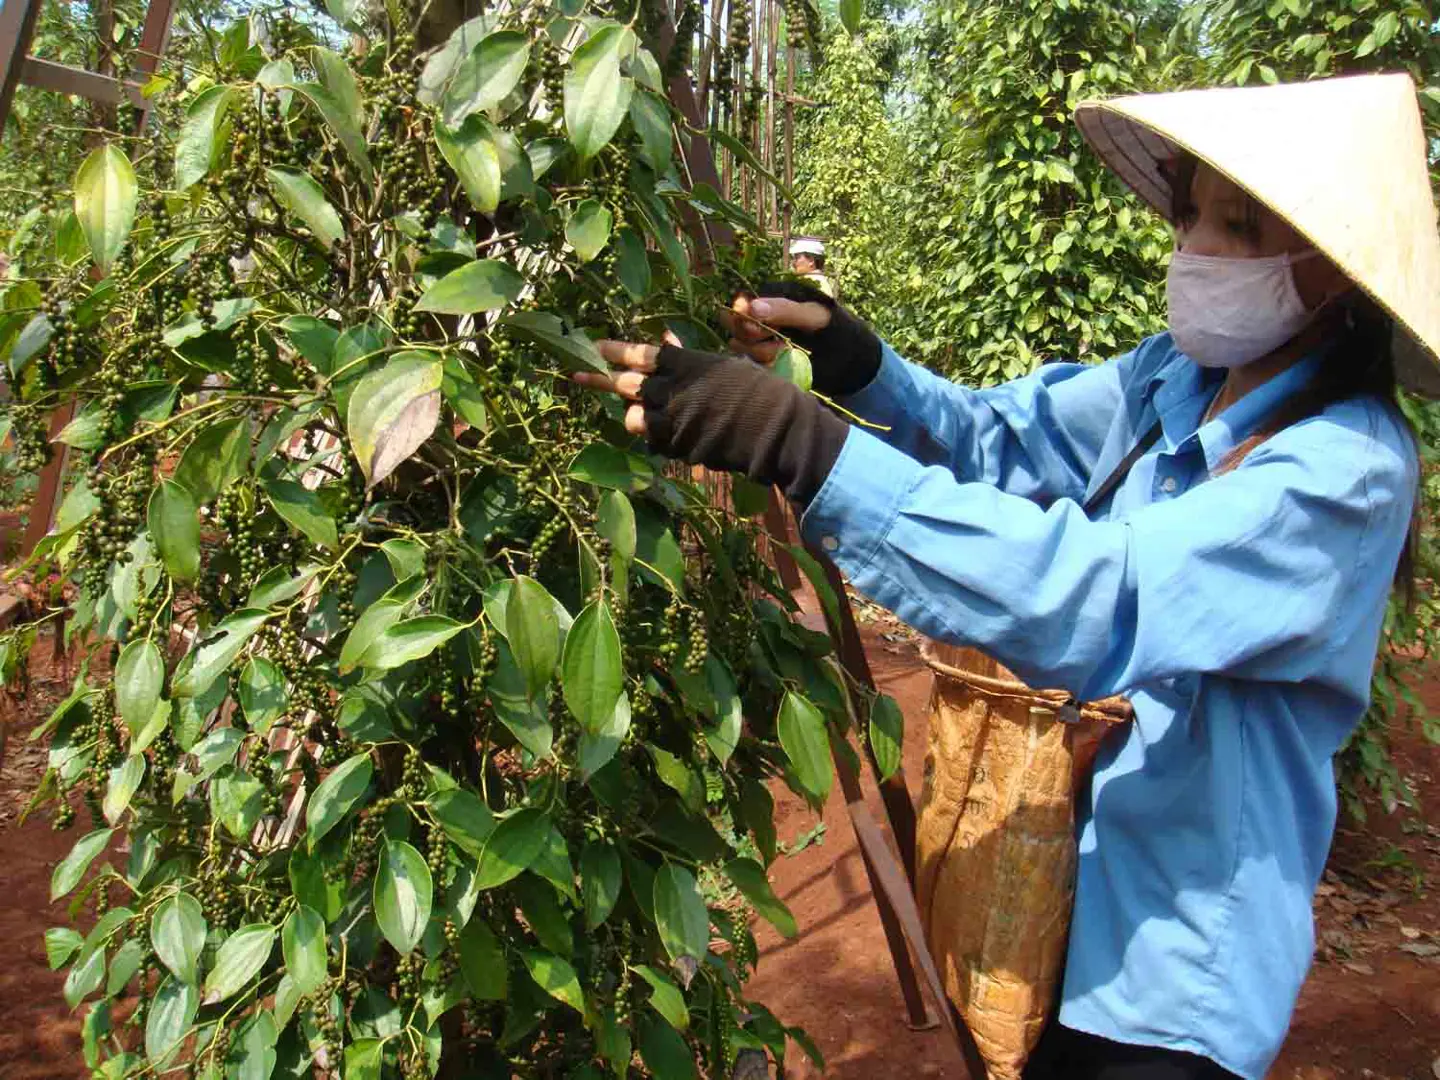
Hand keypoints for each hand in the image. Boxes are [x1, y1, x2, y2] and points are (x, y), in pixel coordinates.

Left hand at [570, 336, 849, 504]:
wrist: (776, 431)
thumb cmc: (757, 392)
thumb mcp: (723, 365)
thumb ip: (689, 358)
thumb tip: (665, 338)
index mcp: (687, 364)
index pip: (641, 354)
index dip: (616, 350)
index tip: (597, 346)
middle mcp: (674, 391)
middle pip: (627, 384)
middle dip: (601, 379)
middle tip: (578, 374)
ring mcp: (674, 421)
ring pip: (633, 417)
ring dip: (633, 413)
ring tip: (639, 411)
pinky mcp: (678, 447)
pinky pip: (653, 441)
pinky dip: (654, 436)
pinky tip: (665, 433)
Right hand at [723, 279, 882, 395]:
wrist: (850, 359)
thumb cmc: (835, 329)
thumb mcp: (814, 316)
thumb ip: (785, 310)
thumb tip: (752, 308)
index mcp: (772, 297)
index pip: (740, 304)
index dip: (741, 316)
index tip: (756, 326)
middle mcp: (761, 317)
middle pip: (734, 326)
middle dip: (753, 336)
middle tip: (779, 341)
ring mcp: (762, 340)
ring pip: (739, 346)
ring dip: (761, 352)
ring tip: (785, 351)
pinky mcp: (765, 361)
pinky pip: (750, 364)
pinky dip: (763, 365)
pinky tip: (780, 363)